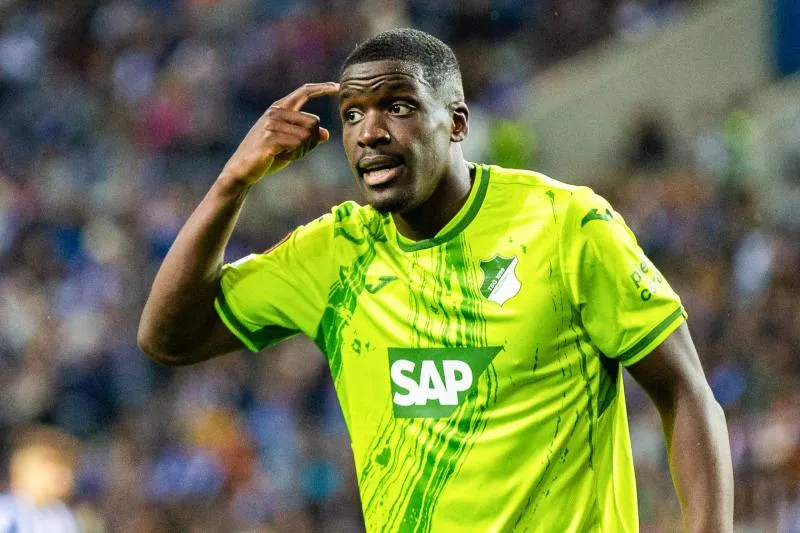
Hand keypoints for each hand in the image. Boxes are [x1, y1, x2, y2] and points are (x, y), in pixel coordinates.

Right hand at [220, 82, 339, 184]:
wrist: (243, 169)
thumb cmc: (268, 156)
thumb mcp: (291, 145)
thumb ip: (307, 137)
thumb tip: (326, 134)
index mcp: (280, 108)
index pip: (304, 92)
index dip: (322, 88)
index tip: (338, 87)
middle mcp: (275, 112)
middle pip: (314, 121)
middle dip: (313, 141)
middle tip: (299, 153)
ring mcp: (271, 123)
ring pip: (307, 135)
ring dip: (303, 150)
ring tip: (288, 155)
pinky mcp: (269, 137)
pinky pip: (297, 144)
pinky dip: (295, 154)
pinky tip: (282, 157)